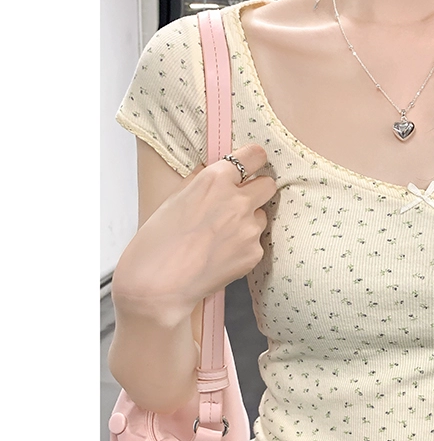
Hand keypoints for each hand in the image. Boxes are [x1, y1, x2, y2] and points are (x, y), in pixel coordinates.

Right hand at [113, 144, 276, 322]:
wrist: (158, 284)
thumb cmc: (157, 241)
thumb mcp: (175, 198)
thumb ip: (202, 182)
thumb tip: (218, 172)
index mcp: (215, 180)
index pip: (254, 156)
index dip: (253, 161)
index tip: (252, 165)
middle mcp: (238, 201)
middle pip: (268, 185)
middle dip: (257, 190)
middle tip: (240, 202)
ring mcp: (249, 229)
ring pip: (261, 216)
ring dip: (248, 222)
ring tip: (220, 237)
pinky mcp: (254, 253)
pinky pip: (256, 243)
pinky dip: (243, 247)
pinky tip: (221, 255)